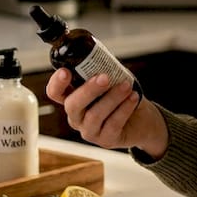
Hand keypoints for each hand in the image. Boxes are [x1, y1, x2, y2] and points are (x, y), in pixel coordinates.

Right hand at [44, 69, 168, 156]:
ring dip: (112, 98)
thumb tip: (102, 56)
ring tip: (126, 85)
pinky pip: (112, 124)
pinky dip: (124, 109)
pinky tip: (133, 98)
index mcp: (72, 98)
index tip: (65, 71)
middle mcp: (76, 116)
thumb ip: (102, 70)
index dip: (56, 83)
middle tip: (104, 77)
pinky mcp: (105, 140)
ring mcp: (89, 131)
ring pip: (94, 115)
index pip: (55, 92)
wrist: (142, 119)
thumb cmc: (121, 96)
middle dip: (88, 90)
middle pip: (72, 105)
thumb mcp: (110, 80)